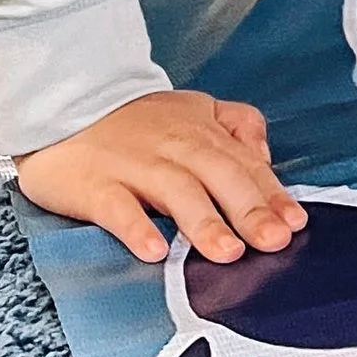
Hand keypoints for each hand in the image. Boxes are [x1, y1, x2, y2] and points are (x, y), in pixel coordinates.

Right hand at [16, 89, 305, 265]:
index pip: (246, 166)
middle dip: (250, 210)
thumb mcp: (195, 109)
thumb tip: (266, 155)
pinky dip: (136, 227)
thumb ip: (237, 126)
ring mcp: (134, 166)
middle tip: (273, 241)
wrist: (61, 102)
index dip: (272, 194)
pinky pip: (117, 207)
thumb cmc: (133, 120)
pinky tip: (153, 251)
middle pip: (220, 177)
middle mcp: (175, 148)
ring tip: (227, 253)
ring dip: (204, 223)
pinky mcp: (94, 184)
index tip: (295, 223)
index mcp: (202, 134)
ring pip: (176, 192)